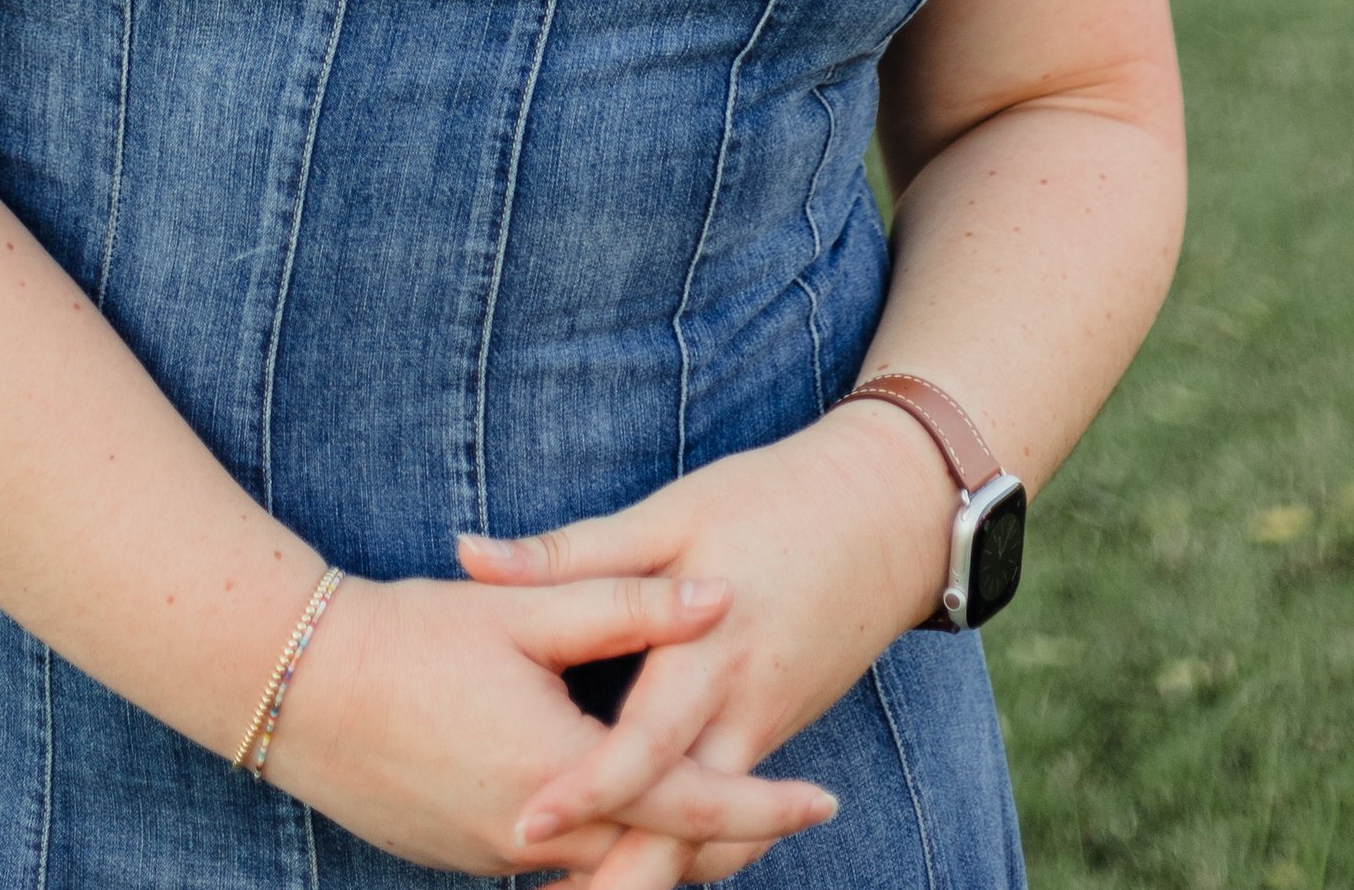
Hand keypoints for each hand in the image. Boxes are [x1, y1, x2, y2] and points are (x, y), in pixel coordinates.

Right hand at [265, 560, 840, 878]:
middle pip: (659, 858)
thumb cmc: (412, 636)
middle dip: (724, 839)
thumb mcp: (525, 613)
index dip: (764, 803)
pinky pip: (557, 867)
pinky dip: (602, 843)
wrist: (296, 689)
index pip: (692, 805)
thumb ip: (628, 605)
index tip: (824, 799)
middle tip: (782, 807)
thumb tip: (718, 595)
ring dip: (661, 842)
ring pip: (608, 868)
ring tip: (710, 802)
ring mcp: (495, 858)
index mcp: (565, 775)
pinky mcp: (462, 856)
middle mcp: (536, 839)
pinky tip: (612, 801)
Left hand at [456, 403, 957, 889]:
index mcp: (708, 653)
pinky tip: (633, 857)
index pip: (645, 747)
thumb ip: (572, 552)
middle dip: (625, 882)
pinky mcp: (774, 737)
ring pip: (713, 841)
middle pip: (688, 831)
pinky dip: (686, 851)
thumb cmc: (770, 502)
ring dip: (653, 875)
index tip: (526, 825)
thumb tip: (467, 556)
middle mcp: (742, 713)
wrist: (885, 516)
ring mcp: (765, 735)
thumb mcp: (671, 514)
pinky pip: (730, 819)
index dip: (586, 792)